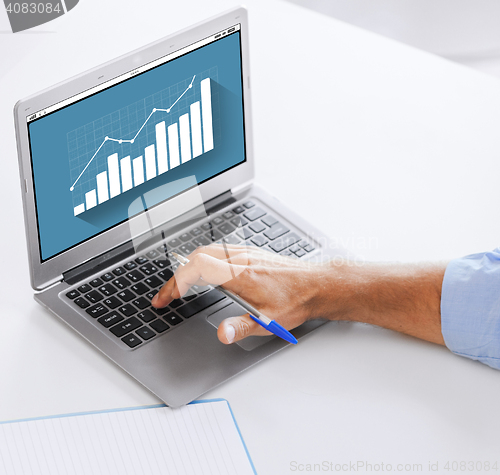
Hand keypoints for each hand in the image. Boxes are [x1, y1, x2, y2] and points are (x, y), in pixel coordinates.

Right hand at [152, 244, 325, 343]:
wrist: (317, 284)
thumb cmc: (296, 300)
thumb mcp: (270, 320)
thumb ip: (242, 327)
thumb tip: (221, 333)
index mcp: (240, 274)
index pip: (196, 268)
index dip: (175, 282)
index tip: (166, 299)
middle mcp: (240, 258)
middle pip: (196, 257)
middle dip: (177, 276)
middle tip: (168, 296)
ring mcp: (245, 253)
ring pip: (206, 251)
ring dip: (189, 266)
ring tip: (181, 286)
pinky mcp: (250, 253)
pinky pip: (218, 250)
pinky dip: (202, 261)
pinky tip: (204, 273)